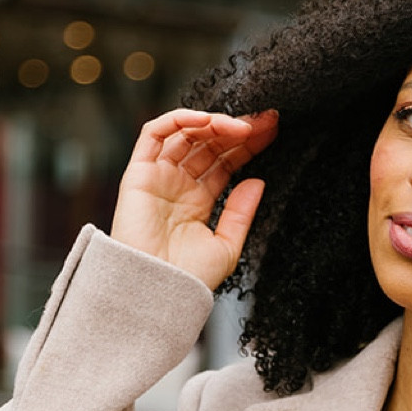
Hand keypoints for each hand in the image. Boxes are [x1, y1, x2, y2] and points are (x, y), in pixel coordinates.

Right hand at [110, 107, 278, 291]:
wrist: (158, 290)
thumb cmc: (189, 278)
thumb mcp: (228, 246)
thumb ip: (241, 213)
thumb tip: (257, 182)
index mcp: (198, 201)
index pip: (225, 162)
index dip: (247, 145)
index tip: (272, 132)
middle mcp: (178, 184)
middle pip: (209, 144)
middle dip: (237, 129)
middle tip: (263, 122)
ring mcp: (159, 177)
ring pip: (185, 134)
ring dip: (214, 123)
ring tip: (240, 126)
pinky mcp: (139, 173)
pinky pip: (155, 134)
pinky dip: (178, 120)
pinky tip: (207, 121)